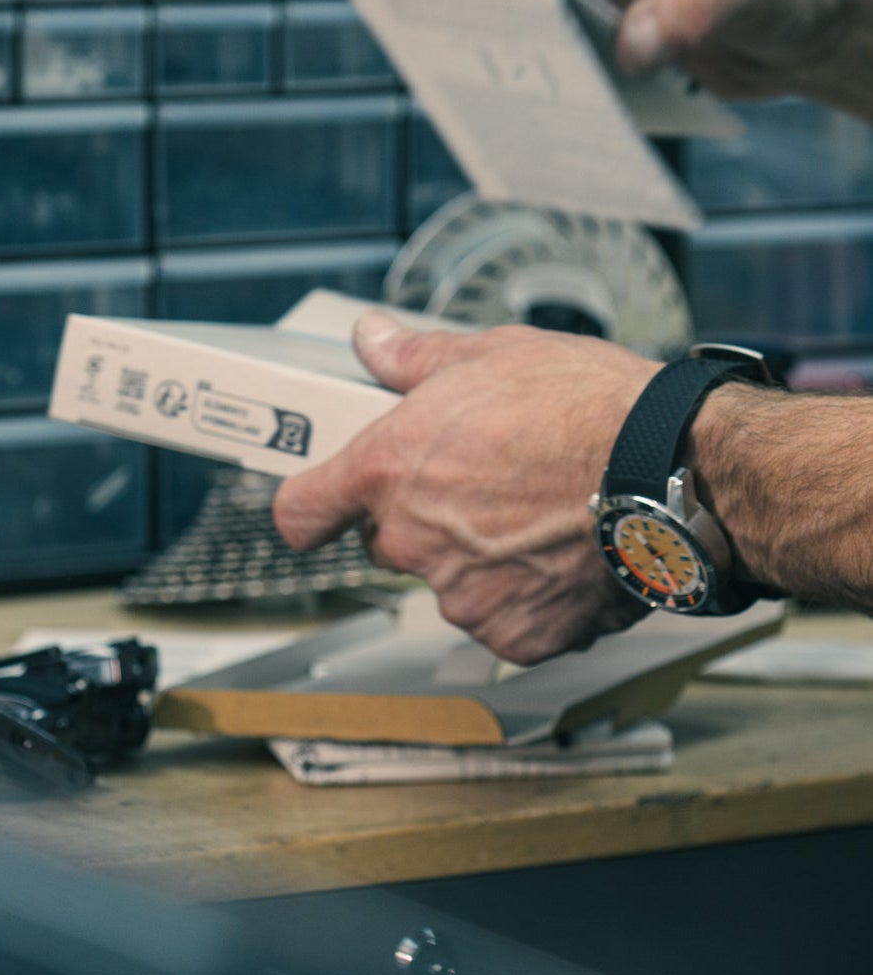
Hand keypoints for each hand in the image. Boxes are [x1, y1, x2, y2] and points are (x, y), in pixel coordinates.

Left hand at [272, 313, 656, 665]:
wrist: (673, 468)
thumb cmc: (587, 408)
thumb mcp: (490, 355)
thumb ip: (413, 359)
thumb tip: (373, 341)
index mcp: (386, 471)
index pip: (300, 513)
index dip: (312, 507)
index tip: (322, 506)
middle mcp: (410, 539)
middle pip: (386, 542)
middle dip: (421, 520)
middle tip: (483, 484)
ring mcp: (461, 594)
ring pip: (450, 582)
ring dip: (480, 560)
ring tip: (538, 514)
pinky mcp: (514, 634)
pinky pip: (505, 620)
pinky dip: (530, 598)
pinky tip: (564, 555)